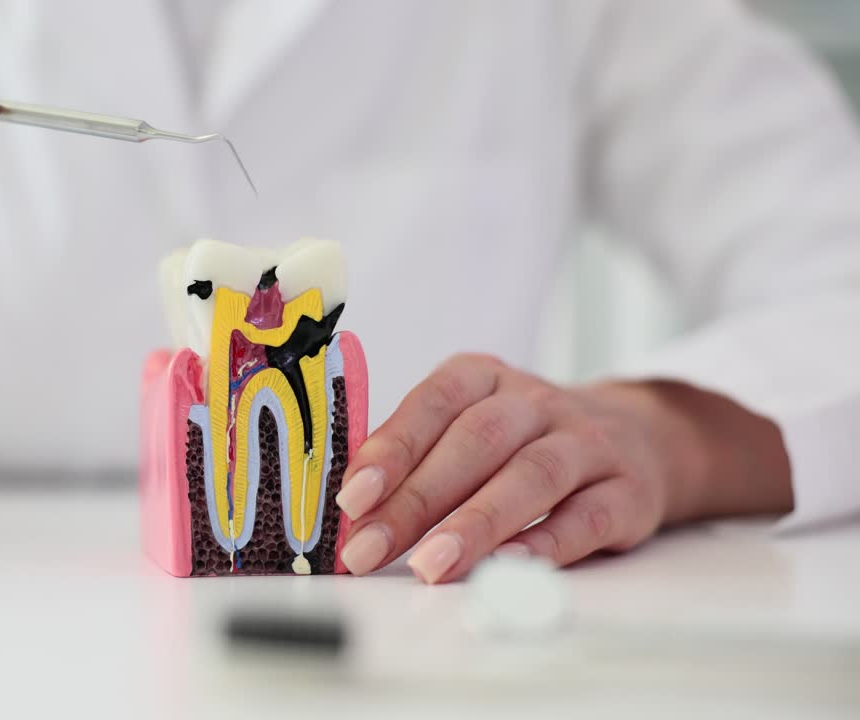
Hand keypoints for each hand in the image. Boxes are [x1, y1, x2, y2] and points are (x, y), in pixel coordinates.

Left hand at [335, 353, 791, 582]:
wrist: (637, 436)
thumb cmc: (523, 441)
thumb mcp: (468, 426)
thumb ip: (415, 457)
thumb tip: (353, 508)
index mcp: (485, 378)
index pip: (434, 402)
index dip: (391, 449)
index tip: (352, 499)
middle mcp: (537, 402)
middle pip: (477, 442)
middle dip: (417, 500)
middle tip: (371, 549)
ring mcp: (587, 443)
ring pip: (531, 476)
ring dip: (476, 524)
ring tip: (430, 565)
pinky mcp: (627, 492)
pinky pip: (586, 516)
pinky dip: (545, 543)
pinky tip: (509, 566)